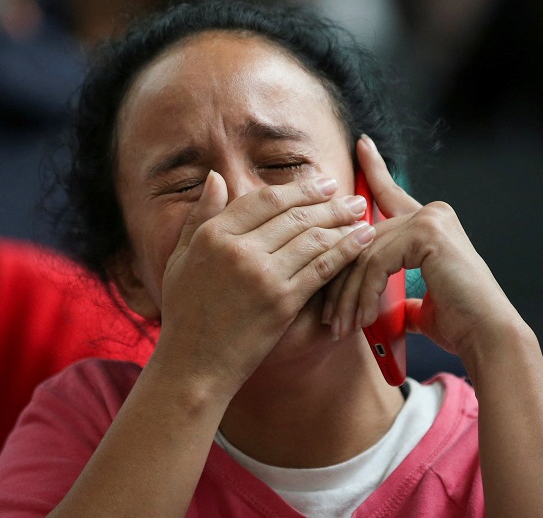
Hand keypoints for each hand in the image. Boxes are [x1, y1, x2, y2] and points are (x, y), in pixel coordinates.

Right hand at [155, 170, 375, 396]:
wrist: (194, 365)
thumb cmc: (185, 313)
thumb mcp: (180, 257)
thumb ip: (200, 215)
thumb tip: (217, 177)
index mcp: (212, 235)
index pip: (263, 199)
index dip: (297, 189)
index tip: (321, 184)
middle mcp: (237, 249)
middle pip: (293, 215)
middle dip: (328, 201)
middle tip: (350, 196)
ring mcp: (262, 275)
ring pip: (311, 237)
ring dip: (342, 222)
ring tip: (361, 215)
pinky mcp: (282, 301)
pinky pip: (321, 267)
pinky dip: (345, 250)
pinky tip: (362, 240)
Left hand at [327, 136, 523, 359]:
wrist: (488, 337)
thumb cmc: (460, 324)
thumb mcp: (421, 301)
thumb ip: (400, 291)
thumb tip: (381, 304)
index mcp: (431, 224)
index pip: (391, 194)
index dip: (374, 170)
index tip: (361, 144)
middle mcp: (432, 213)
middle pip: (364, 239)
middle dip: (340, 280)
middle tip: (328, 315)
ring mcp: (430, 219)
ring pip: (364, 253)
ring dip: (348, 296)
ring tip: (340, 326)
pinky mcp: (427, 234)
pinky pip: (375, 262)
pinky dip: (363, 294)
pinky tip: (361, 318)